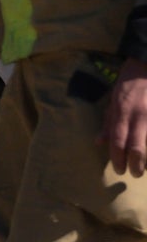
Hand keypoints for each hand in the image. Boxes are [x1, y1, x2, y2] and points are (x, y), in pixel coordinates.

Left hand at [100, 58, 146, 176]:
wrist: (146, 67)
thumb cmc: (128, 86)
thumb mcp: (113, 101)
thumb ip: (108, 123)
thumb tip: (99, 143)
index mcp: (121, 112)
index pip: (117, 141)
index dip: (118, 157)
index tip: (119, 170)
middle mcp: (137, 115)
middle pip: (135, 145)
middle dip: (135, 163)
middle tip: (135, 174)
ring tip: (146, 168)